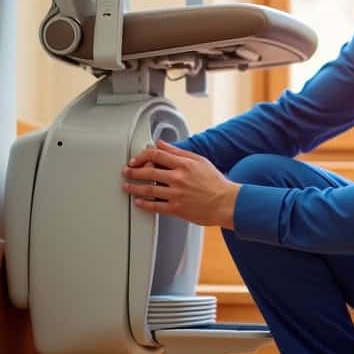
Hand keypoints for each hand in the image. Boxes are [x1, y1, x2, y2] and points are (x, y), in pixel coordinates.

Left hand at [121, 140, 238, 229]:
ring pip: (149, 190)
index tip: (135, 159)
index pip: (157, 154)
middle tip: (126, 172)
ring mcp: (177, 194)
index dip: (142, 156)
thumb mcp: (199, 161)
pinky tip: (138, 202)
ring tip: (127, 187)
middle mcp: (178, 178)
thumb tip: (162, 144)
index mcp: (184, 164)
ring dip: (134, 188)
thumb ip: (178, 152)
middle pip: (149, 171)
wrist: (226, 203)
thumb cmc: (215, 183)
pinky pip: (156, 206)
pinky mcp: (177, 209)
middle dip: (133, 171)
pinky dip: (144, 204)